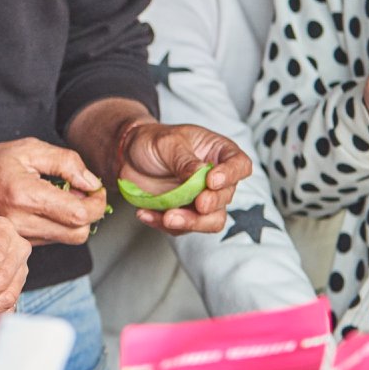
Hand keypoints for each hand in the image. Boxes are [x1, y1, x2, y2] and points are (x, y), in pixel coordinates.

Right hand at [0, 138, 105, 244]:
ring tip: (61, 196)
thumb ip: (66, 163)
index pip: (79, 214)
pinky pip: (52, 239)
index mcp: (26, 195)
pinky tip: (48, 206)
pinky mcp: (19, 241)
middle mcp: (22, 221)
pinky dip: (59, 224)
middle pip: (78, 234)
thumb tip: (92, 183)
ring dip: (74, 220)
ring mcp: (19, 235)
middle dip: (90, 214)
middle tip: (82, 192)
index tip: (95, 188)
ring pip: (67, 239)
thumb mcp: (29, 149)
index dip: (97, 202)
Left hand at [116, 122, 249, 235]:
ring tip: (168, 218)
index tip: (211, 181)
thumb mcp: (168, 143)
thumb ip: (185, 160)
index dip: (231, 176)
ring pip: (211, 221)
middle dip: (211, 204)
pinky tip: (145, 214)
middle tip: (198, 204)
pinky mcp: (184, 214)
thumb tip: (201, 176)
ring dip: (192, 223)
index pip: (240, 165)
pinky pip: (182, 228)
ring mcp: (200, 199)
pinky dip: (163, 224)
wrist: (128, 155)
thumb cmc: (153, 141)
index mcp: (219, 153)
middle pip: (226, 197)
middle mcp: (215, 179)